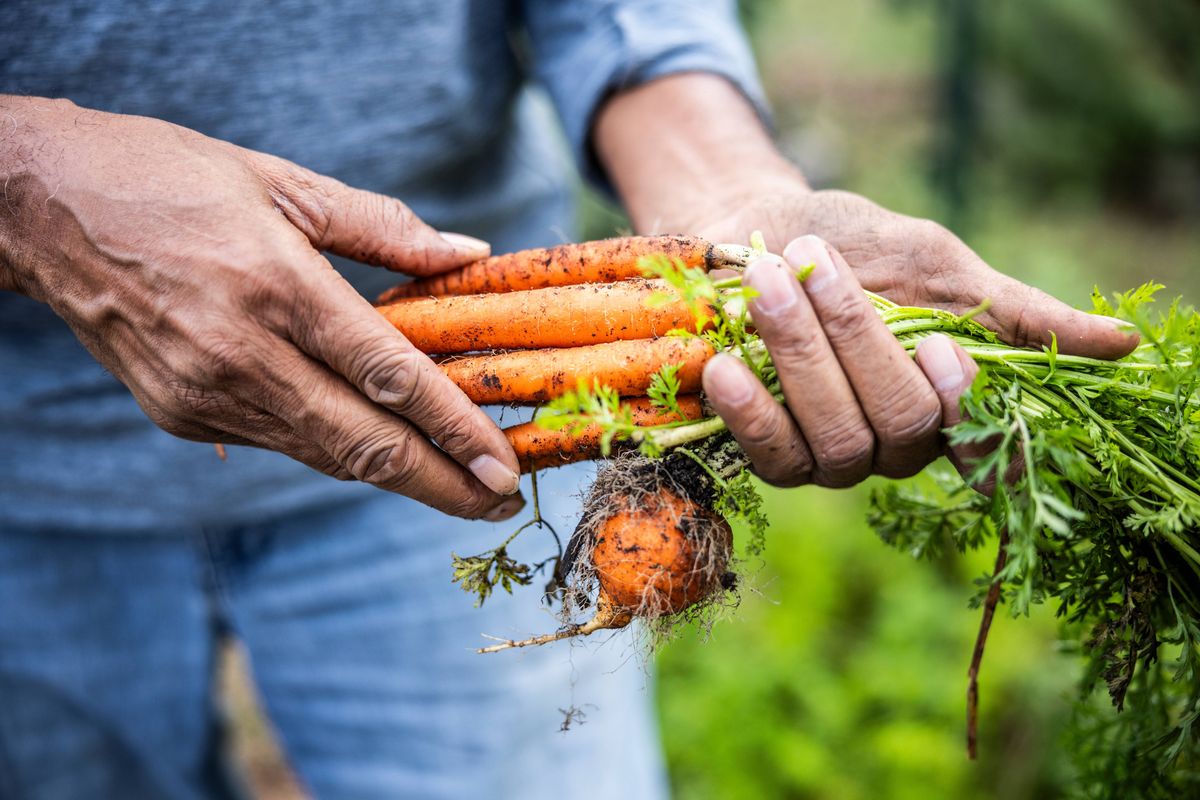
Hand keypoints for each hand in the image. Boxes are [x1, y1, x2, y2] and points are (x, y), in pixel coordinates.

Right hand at [0, 96, 523, 519]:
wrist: (42, 209)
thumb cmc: (169, 179)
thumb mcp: (283, 182)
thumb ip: (383, 228)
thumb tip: (467, 256)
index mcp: (277, 285)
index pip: (389, 377)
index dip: (455, 430)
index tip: (505, 467)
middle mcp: (241, 353)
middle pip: (364, 445)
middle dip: (442, 486)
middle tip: (500, 507)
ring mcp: (205, 393)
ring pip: (324, 456)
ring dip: (395, 477)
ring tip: (457, 486)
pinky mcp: (180, 414)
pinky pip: (282, 441)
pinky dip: (336, 448)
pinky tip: (376, 445)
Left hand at [596, 73, 1136, 487]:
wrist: (746, 231)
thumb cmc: (847, 244)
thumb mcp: (932, 262)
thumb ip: (1009, 310)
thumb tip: (1122, 344)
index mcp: (946, 398)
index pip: (984, 444)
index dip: (966, 406)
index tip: (940, 345)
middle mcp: (895, 442)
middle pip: (902, 426)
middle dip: (857, 341)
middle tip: (816, 266)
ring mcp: (832, 457)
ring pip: (837, 440)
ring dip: (800, 359)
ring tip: (767, 287)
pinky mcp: (770, 456)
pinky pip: (770, 457)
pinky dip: (750, 412)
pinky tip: (726, 368)